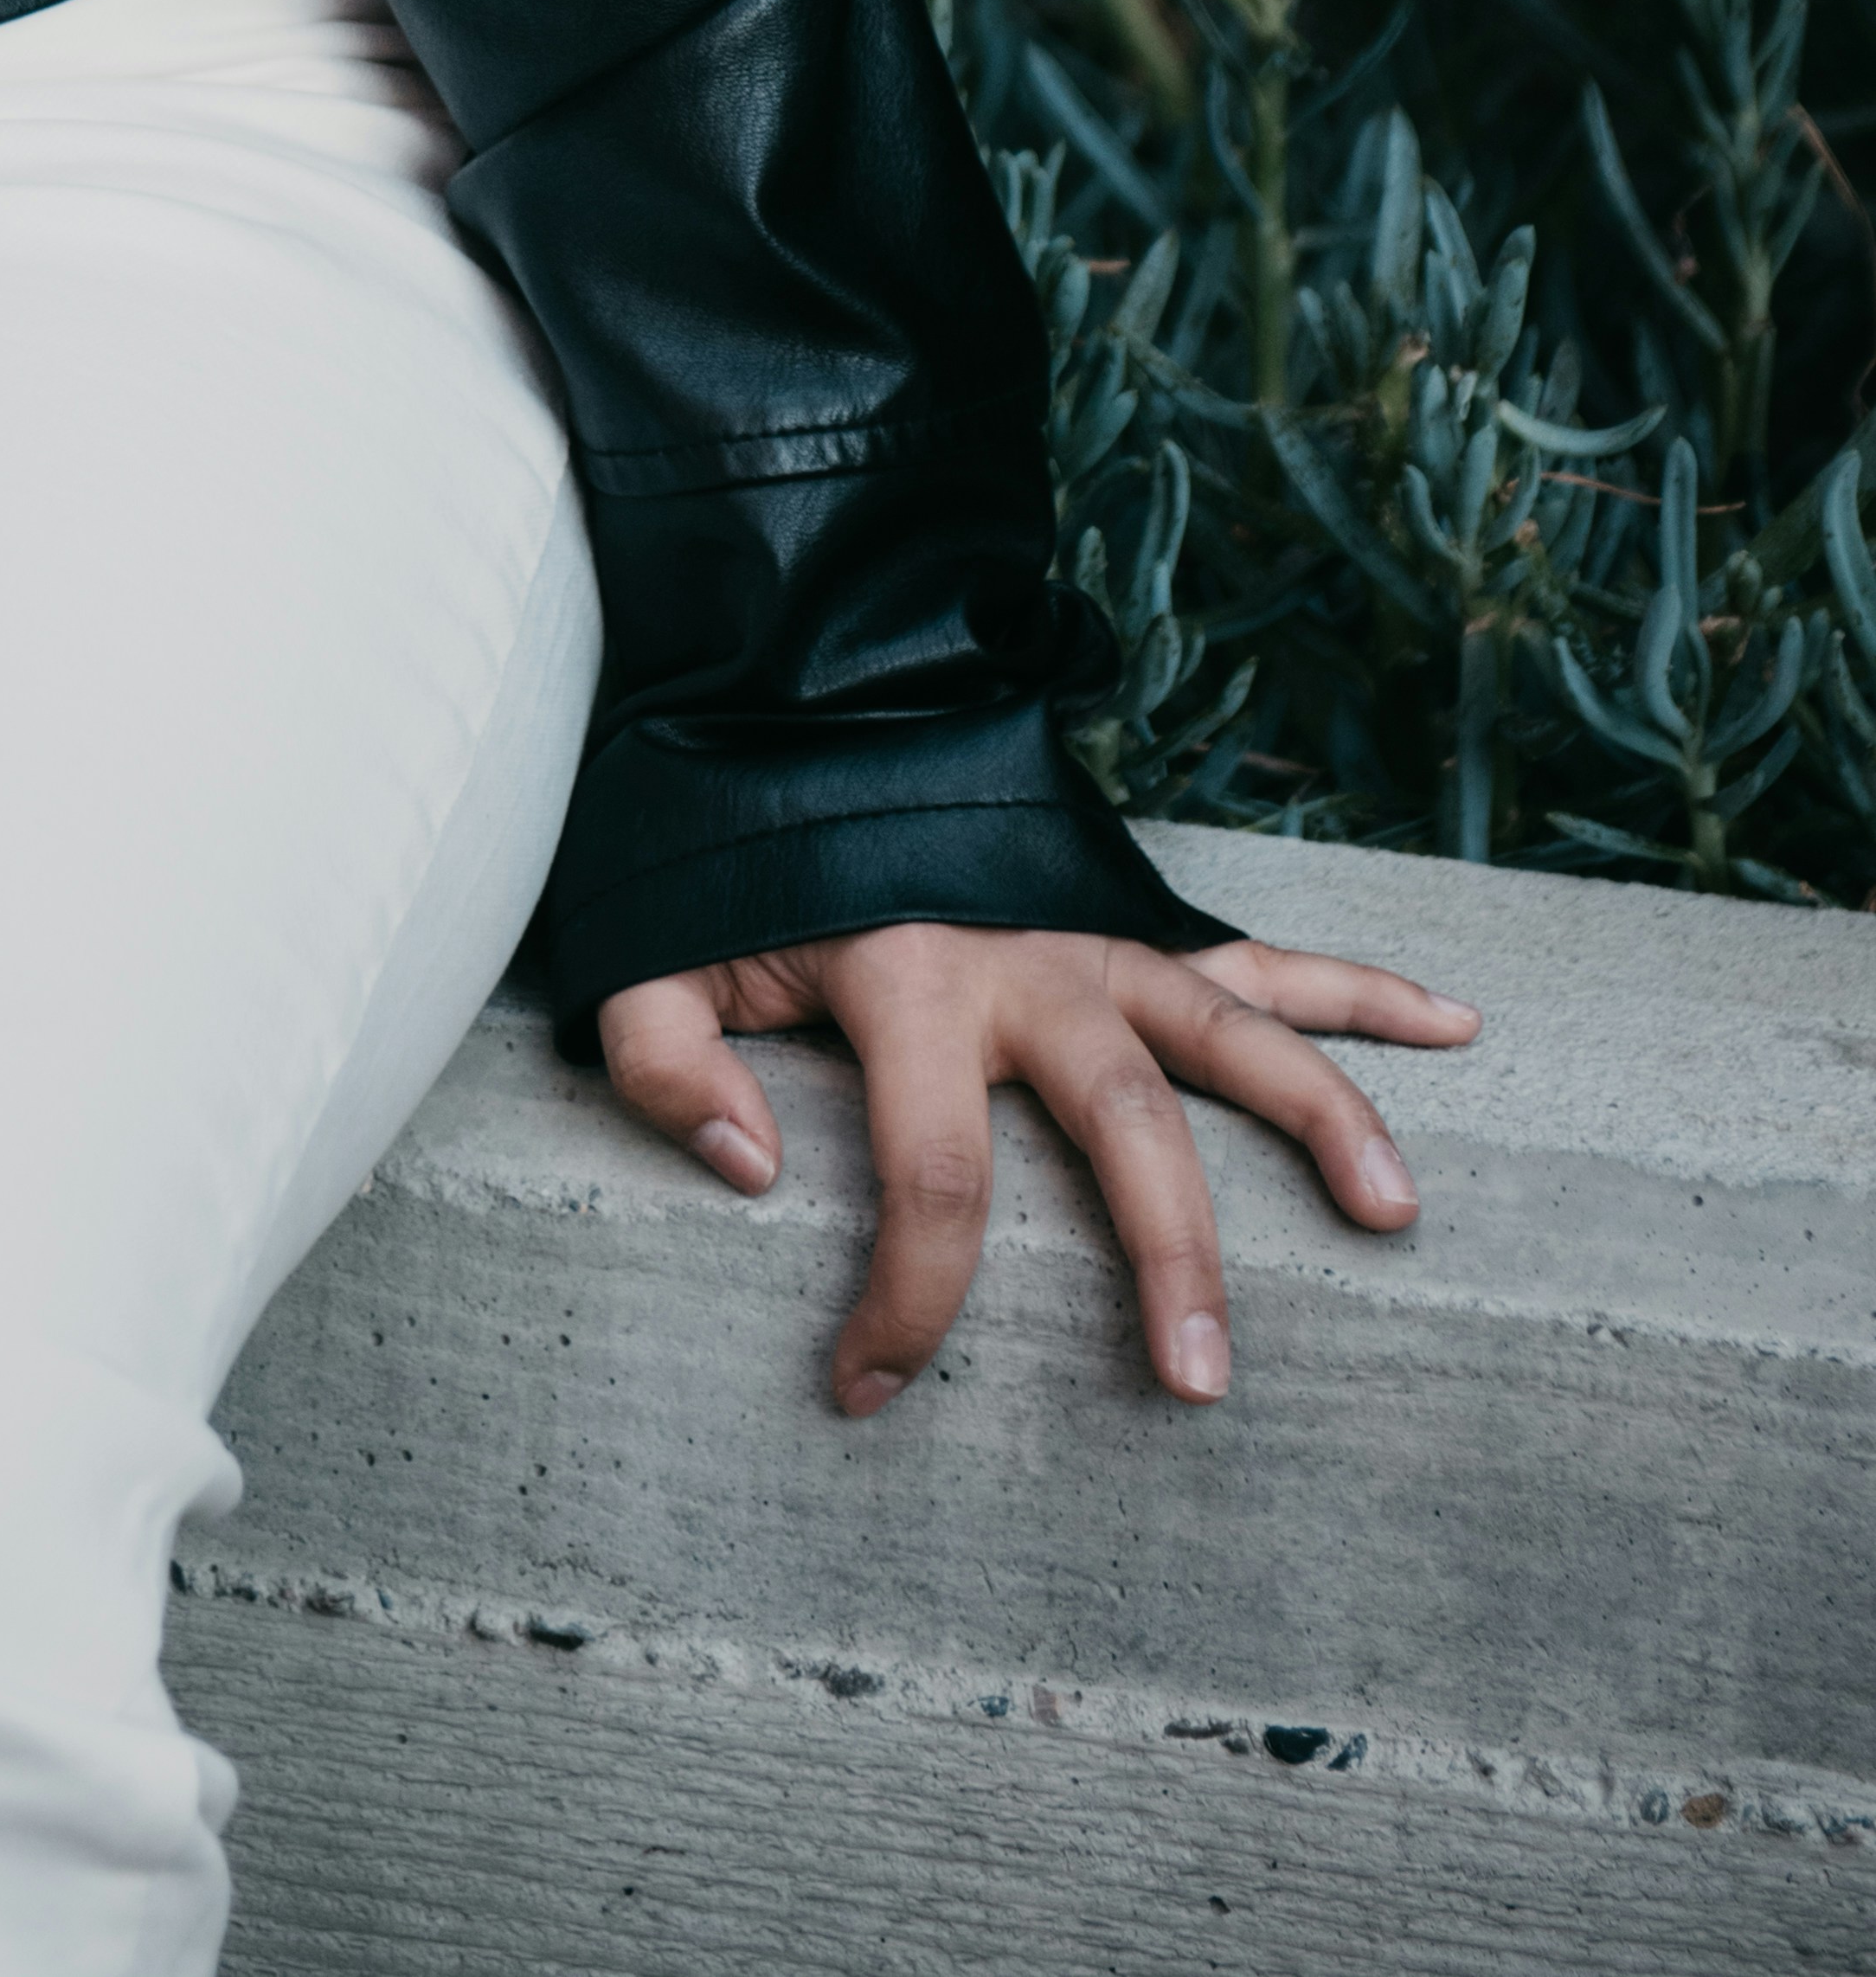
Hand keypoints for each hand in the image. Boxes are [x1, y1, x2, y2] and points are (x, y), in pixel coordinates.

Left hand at [600, 916, 1476, 1413]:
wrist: (784, 714)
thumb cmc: (724, 860)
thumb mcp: (653, 951)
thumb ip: (664, 1061)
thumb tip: (750, 1172)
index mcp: (907, 980)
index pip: (931, 1177)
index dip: (903, 1304)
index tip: (864, 1393)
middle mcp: (1024, 959)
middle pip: (1125, 1123)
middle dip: (1171, 1260)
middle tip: (1199, 1383)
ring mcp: (1093, 937)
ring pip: (1231, 1031)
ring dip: (1322, 1116)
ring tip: (1396, 1211)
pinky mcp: (1127, 919)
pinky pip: (1260, 955)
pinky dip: (1360, 987)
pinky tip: (1455, 1026)